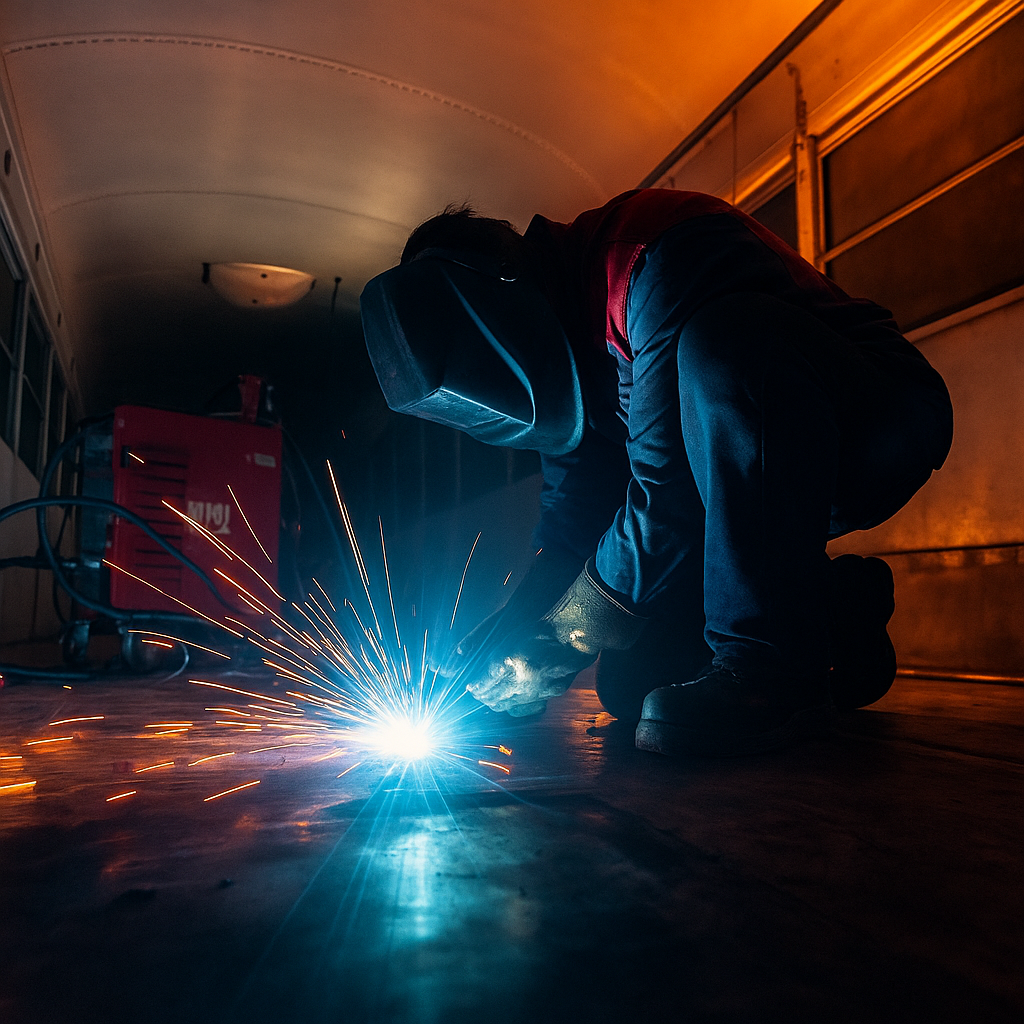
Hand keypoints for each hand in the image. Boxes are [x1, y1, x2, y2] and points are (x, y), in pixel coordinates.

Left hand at [465, 622, 593, 713]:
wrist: (574, 630)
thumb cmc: (538, 623)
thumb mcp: (502, 627)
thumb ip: (477, 642)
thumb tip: (459, 655)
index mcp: (505, 665)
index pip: (481, 687)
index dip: (474, 687)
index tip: (471, 685)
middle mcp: (520, 682)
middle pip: (493, 701)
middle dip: (483, 697)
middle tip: (479, 689)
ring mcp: (538, 691)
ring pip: (509, 707)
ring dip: (498, 702)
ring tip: (495, 693)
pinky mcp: (552, 693)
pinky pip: (529, 707)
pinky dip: (518, 703)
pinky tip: (516, 694)